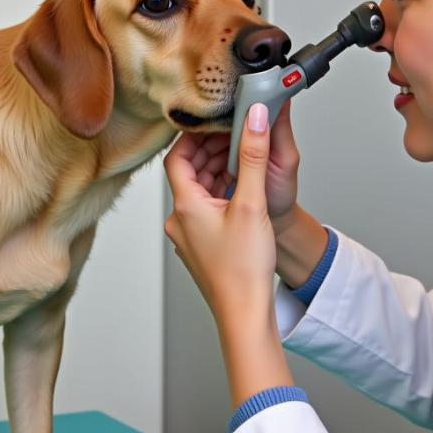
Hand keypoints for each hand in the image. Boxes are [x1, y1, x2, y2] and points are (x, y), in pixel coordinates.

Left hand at [165, 103, 294, 407]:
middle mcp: (180, 221)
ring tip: (244, 162)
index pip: (177, 157)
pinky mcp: (203, 248)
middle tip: (237, 137)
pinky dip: (222, 195)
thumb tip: (254, 118)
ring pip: (199, 192)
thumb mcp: (251, 203)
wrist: (245, 313)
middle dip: (212, 152)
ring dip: (219, 173)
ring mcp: (190, 237)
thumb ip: (252, 156)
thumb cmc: (243, 268)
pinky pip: (207, 211)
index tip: (214, 123)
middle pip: (189, 173)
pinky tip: (243, 193)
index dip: (193, 136)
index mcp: (184, 207)